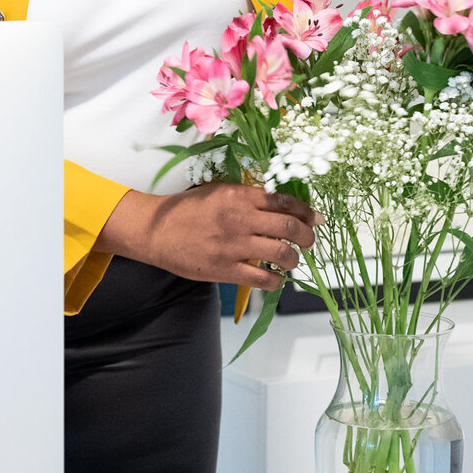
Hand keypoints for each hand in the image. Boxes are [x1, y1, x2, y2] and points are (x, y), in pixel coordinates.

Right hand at [96, 183, 322, 289]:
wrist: (156, 231)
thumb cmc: (187, 209)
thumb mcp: (218, 192)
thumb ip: (247, 198)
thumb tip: (280, 206)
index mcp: (239, 196)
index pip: (284, 201)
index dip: (306, 211)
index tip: (316, 218)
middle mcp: (241, 219)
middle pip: (290, 228)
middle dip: (307, 237)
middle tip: (309, 241)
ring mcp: (234, 246)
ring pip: (282, 254)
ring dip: (294, 259)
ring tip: (292, 260)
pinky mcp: (225, 269)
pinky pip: (263, 279)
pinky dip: (276, 281)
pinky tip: (275, 278)